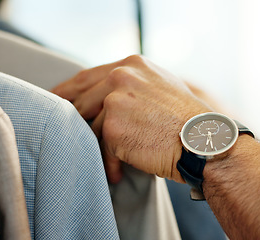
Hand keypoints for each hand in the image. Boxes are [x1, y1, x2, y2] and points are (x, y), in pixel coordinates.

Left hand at [52, 55, 212, 182]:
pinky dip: (109, 163)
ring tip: (113, 162)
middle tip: (69, 137)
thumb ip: (134, 83)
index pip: (87, 77)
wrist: (203, 140)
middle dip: (75, 122)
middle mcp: (121, 75)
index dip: (68, 92)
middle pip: (81, 101)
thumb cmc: (187, 120)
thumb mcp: (161, 86)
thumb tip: (107, 93)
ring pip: (91, 127)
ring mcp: (115, 99)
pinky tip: (117, 173)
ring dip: (100, 148)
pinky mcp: (113, 126)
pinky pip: (102, 147)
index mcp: (131, 64)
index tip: (56, 102)